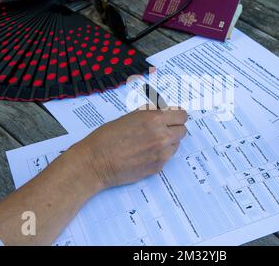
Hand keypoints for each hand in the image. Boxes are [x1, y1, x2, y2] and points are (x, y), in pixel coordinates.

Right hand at [70, 106, 187, 189]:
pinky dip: (160, 154)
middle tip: (162, 130)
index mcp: (154, 119)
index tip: (173, 118)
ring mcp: (161, 153)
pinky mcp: (158, 167)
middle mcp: (162, 136)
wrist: (96, 162)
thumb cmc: (107, 137)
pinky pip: (167, 157)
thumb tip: (162, 111)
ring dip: (168, 142)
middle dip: (174, 129)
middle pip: (182, 130)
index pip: (181, 115)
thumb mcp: (130, 117)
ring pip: (176, 145)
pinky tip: (145, 153)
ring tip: (150, 143)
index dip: (176, 116)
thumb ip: (150, 114)